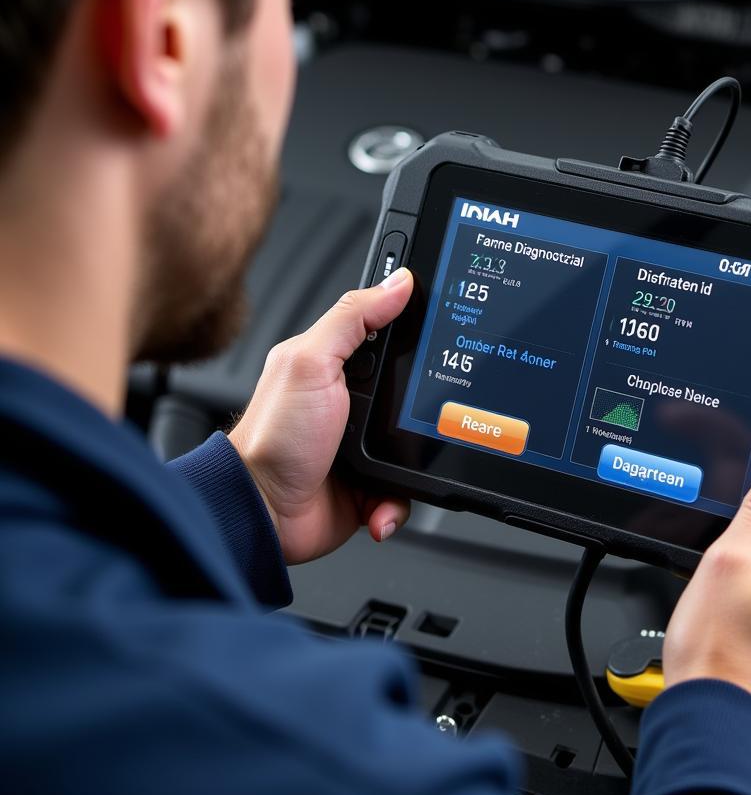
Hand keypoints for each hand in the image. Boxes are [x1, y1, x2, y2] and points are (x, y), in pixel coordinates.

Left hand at [228, 269, 413, 564]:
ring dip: (414, 460)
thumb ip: (352, 318)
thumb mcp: (311, 362)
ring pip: (419, 441)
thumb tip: (398, 282)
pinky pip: (406, 489)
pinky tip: (379, 504)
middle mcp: (353, 401)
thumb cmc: (272, 438)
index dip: (416, 322)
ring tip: (388, 465)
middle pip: (415, 387)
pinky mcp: (372, 483)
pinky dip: (397, 502)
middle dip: (424, 402)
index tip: (444, 317)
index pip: (388, 330)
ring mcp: (365, 443)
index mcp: (338, 363)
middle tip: (412, 410)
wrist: (261, 512)